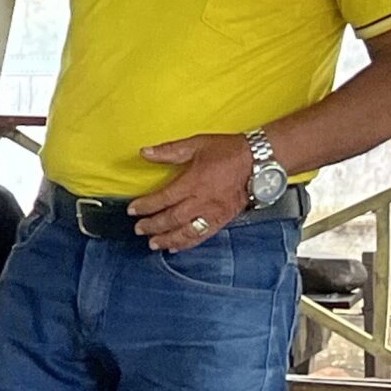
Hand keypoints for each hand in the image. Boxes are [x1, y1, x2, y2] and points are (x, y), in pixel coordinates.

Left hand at [131, 134, 256, 250]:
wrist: (258, 162)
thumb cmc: (227, 151)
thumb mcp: (197, 144)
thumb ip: (169, 151)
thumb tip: (145, 152)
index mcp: (193, 182)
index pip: (163, 198)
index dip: (146, 206)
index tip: (132, 210)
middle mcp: (202, 201)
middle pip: (172, 218)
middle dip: (153, 225)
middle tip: (138, 229)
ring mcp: (213, 213)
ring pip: (186, 232)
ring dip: (167, 239)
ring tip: (153, 244)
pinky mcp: (222, 220)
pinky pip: (202, 235)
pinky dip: (187, 243)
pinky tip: (176, 246)